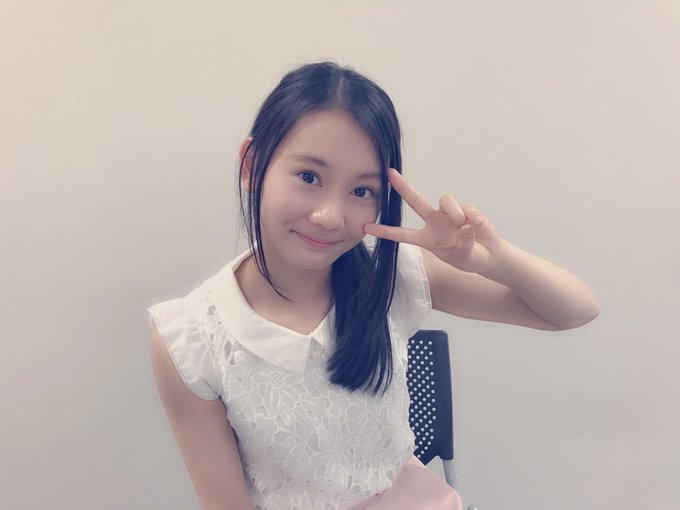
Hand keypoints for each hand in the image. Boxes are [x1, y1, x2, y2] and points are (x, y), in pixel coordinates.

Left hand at [363, 168, 501, 273]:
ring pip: (445, 201)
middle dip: (403, 187)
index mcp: (427, 239)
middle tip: (389, 173)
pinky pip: (466, 207)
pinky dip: (473, 217)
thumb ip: (463, 246)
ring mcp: (449, 214)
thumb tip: (464, 226)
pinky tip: (478, 227)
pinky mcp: (464, 209)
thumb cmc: (472, 259)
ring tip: (467, 228)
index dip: (385, 231)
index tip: (366, 227)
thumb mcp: (465, 258)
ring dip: (455, 213)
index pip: (402, 235)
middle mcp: (434, 223)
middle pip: (415, 201)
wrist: (490, 255)